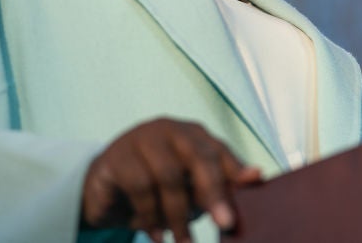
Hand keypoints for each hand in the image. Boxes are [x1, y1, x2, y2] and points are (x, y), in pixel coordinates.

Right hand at [81, 118, 261, 242]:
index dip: (236, 170)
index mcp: (191, 134)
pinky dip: (151, 216)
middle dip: (213, 191)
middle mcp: (167, 129)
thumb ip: (219, 185)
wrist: (106, 192)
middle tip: (224, 224)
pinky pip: (139, 185)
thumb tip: (255, 177)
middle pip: (197, 154)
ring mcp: (139, 139)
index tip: (252, 185)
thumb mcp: (190, 190)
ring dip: (178, 215)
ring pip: (167, 175)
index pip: (219, 150)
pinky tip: (156, 234)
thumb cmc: (157, 189)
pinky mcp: (115, 156)